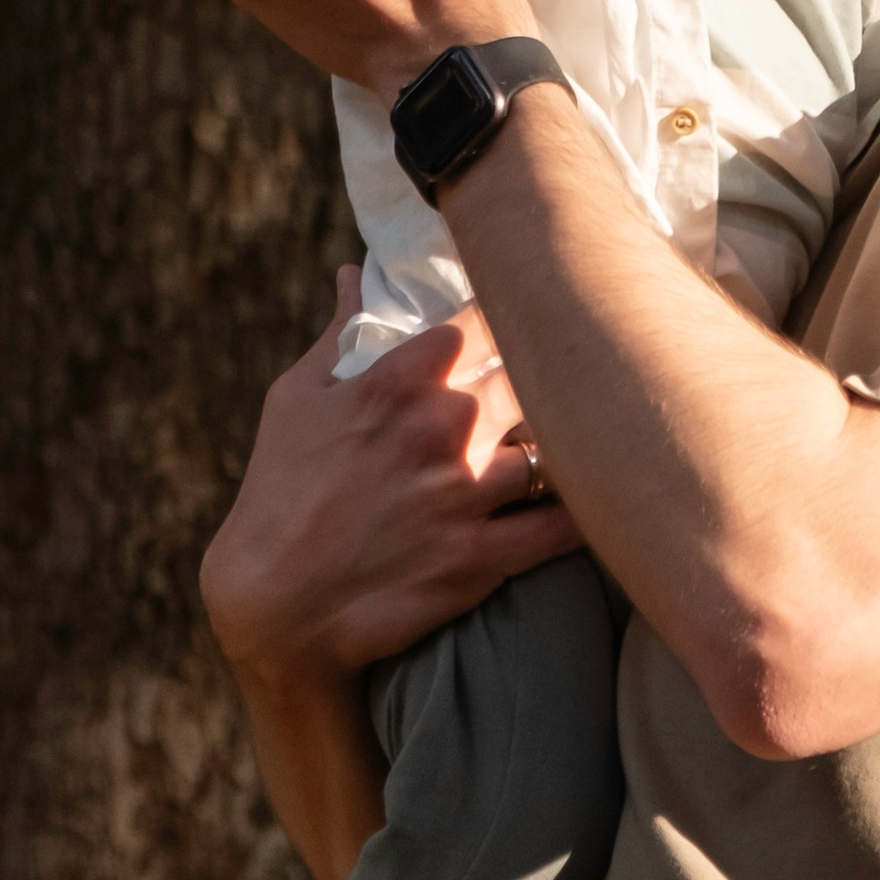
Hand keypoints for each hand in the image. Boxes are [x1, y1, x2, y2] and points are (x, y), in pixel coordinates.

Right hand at [203, 282, 580, 686]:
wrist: (274, 605)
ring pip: (556, 443)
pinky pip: (560, 527)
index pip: (489, 317)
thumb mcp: (296, 399)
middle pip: (533, 373)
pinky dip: (586, 513)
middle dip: (545, 376)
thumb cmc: (279, 491)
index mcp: (400, 379)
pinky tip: (605, 500)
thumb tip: (354, 274)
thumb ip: (339, 332)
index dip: (511, 315)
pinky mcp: (480, 557)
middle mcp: (443, 426)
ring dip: (567, 441)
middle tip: (564, 378)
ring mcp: (466, 492)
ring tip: (582, 440)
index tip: (523, 320)